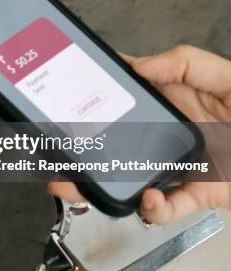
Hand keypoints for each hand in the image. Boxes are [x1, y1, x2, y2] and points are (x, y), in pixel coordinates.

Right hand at [49, 45, 230, 223]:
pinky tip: (147, 199)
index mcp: (173, 101)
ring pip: (130, 177)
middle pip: (117, 143)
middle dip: (83, 149)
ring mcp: (180, 165)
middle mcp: (168, 134)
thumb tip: (140, 62)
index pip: (124, 98)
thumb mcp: (228, 75)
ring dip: (101, 182)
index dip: (94, 98)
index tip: (69, 98)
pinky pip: (169, 207)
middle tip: (57, 151)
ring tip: (76, 182)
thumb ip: (185, 61)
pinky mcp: (199, 194)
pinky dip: (153, 208)